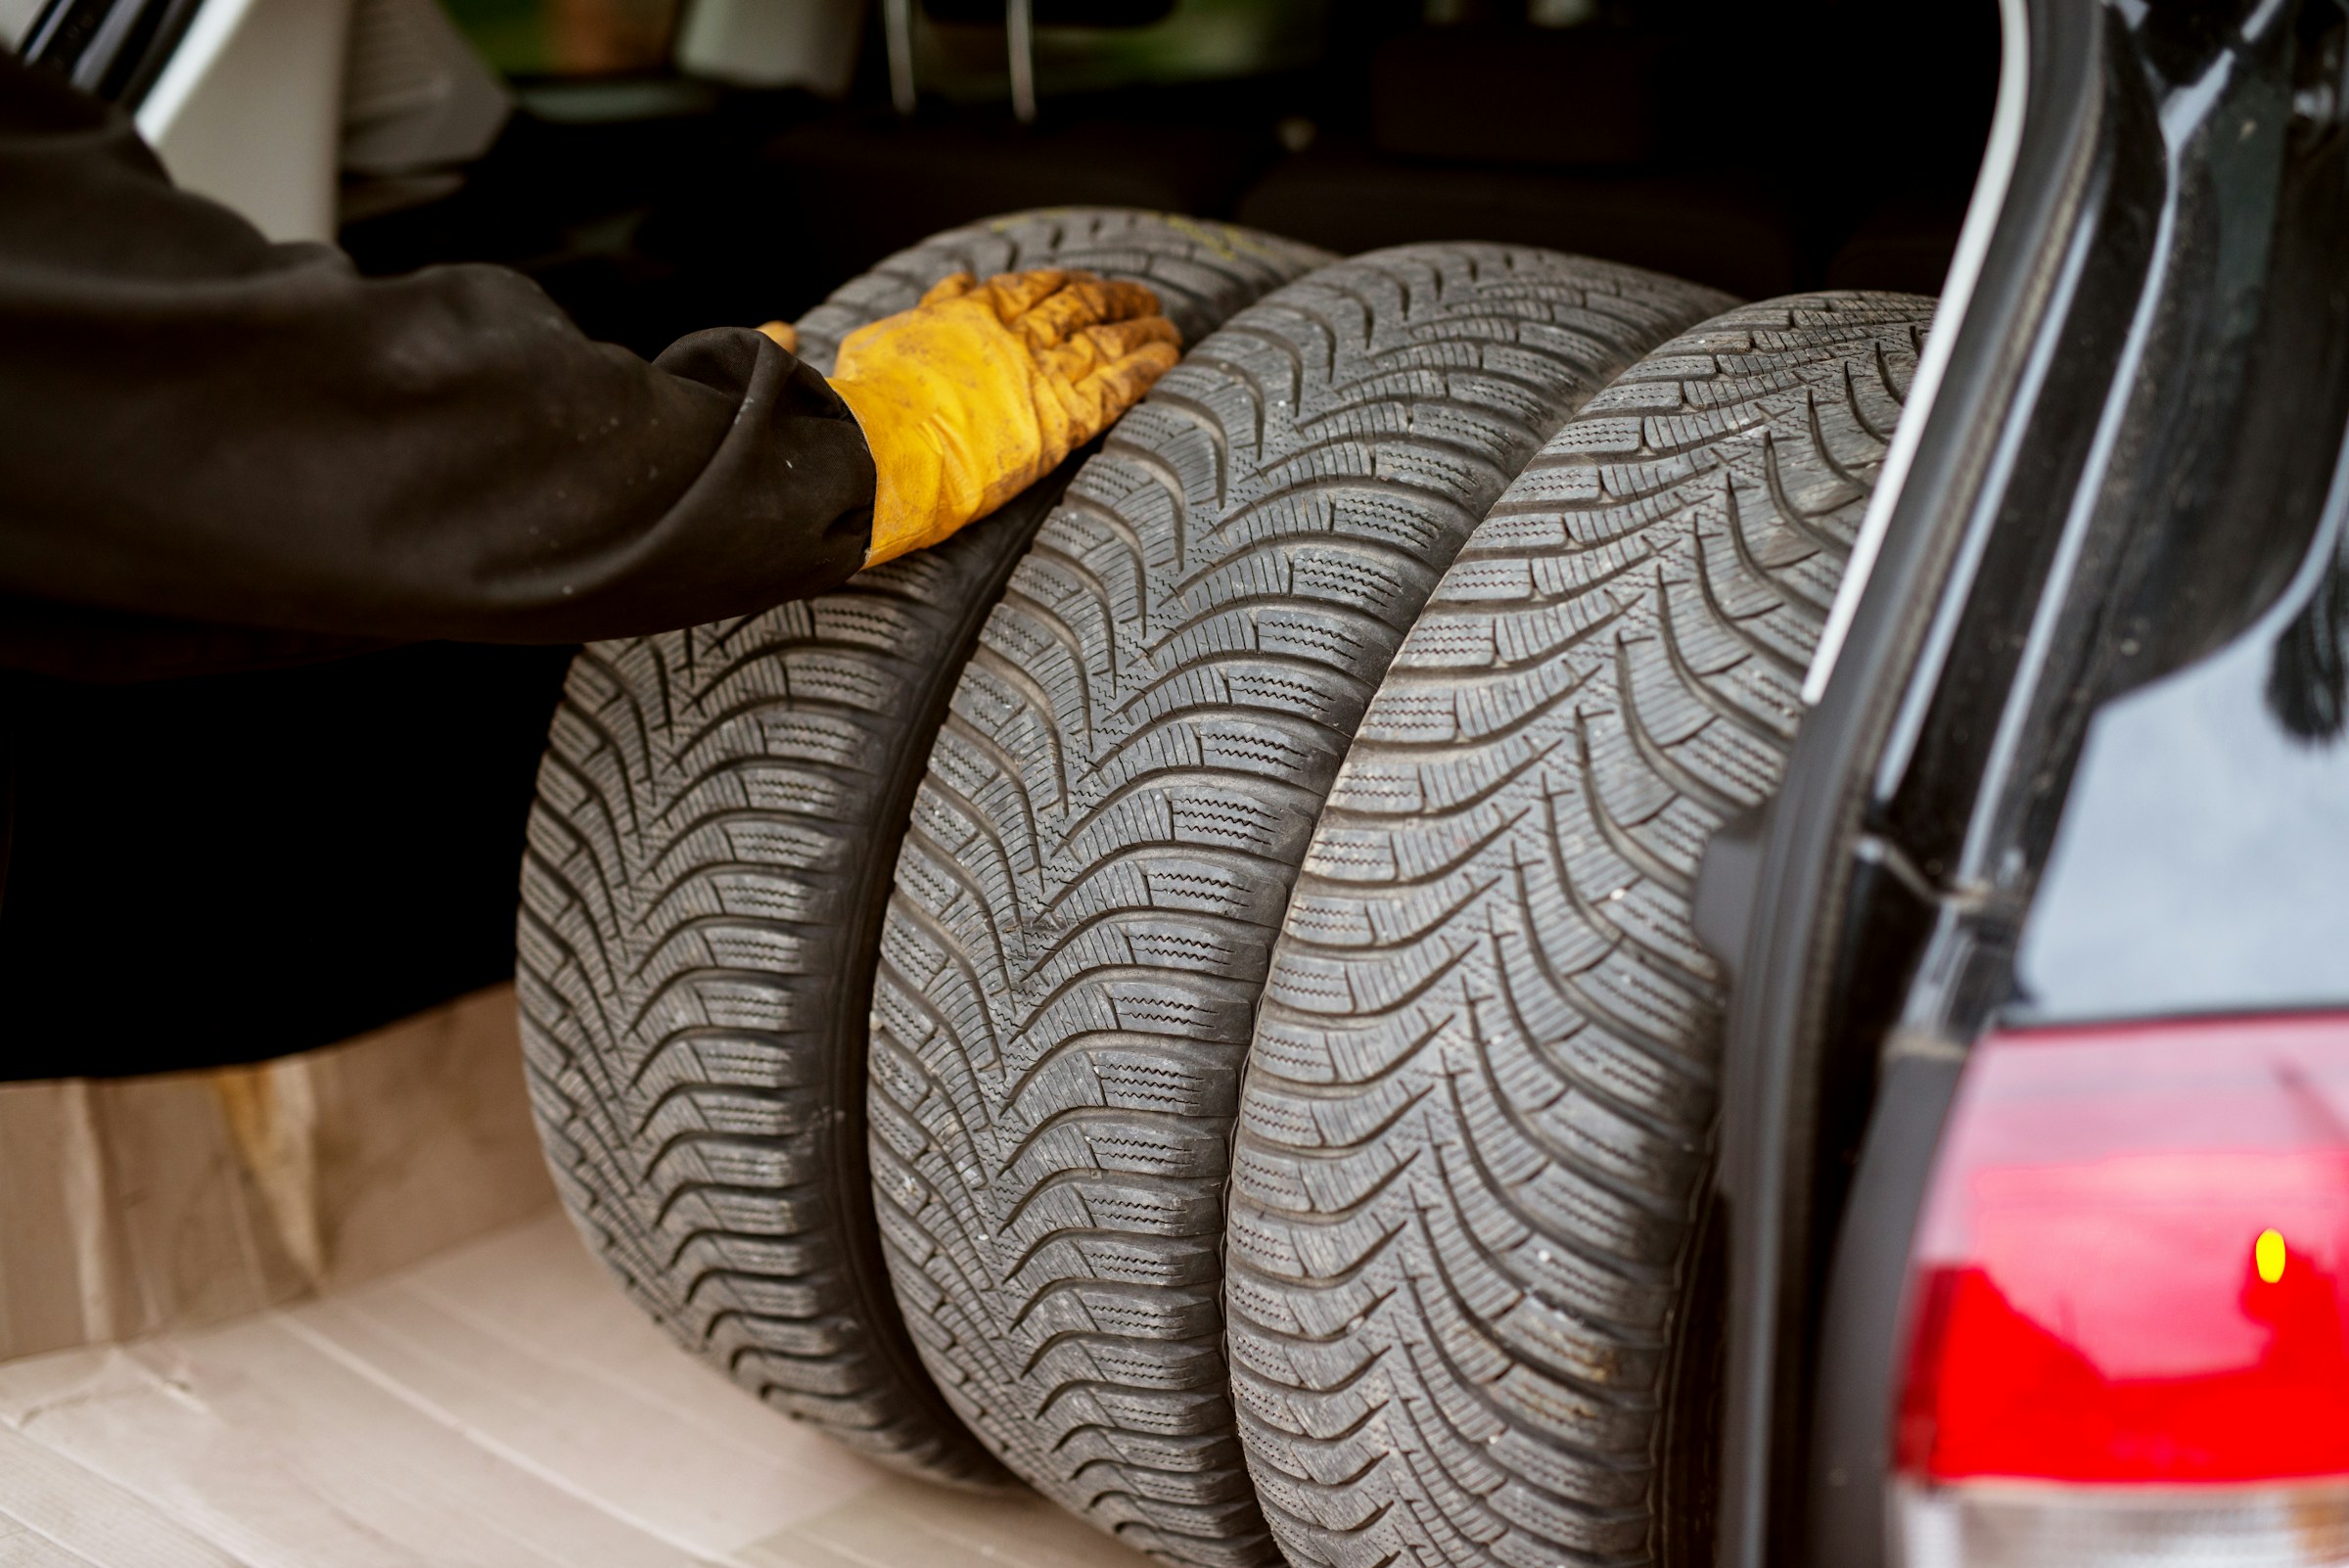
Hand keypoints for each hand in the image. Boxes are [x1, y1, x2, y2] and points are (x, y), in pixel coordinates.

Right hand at [825, 269, 1180, 566]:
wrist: (879, 449)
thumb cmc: (869, 401)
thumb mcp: (886, 336)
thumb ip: (932, 307)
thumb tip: (957, 281)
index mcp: (973, 314)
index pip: (1035, 287)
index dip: (1068, 283)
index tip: (1087, 283)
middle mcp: (1015, 337)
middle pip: (1081, 307)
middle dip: (1116, 300)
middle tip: (1143, 299)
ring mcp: (1041, 376)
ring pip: (1106, 342)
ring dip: (1141, 331)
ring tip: (1167, 328)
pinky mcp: (1059, 422)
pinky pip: (1116, 387)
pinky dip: (1146, 369)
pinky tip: (1168, 358)